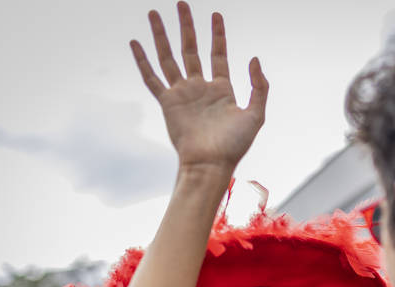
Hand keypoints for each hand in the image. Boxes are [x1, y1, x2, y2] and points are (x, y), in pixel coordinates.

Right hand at [130, 2, 267, 175]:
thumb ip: (259, 87)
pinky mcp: (168, 103)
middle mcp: (200, 88)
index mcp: (221, 89)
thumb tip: (254, 58)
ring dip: (161, 36)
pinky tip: (135, 43)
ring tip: (154, 14)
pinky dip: (143, 61)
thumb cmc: (235, 145)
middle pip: (191, 49)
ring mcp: (182, 94)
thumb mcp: (256, 114)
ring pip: (169, 58)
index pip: (218, 54)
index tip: (216, 15)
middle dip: (187, 26)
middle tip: (181, 4)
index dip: (218, 35)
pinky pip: (152, 78)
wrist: (211, 163)